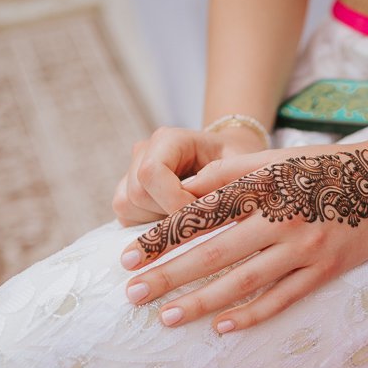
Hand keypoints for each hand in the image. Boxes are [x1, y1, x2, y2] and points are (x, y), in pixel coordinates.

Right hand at [111, 125, 267, 226]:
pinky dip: (149, 228)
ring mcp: (131, 172)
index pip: (151, 172)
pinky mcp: (128, 194)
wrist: (228, 159)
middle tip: (199, 218)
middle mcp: (144, 152)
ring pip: (127, 207)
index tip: (202, 215)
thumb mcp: (242, 167)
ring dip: (157, 222)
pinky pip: (126, 218)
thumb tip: (200, 210)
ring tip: (188, 216)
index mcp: (169, 139)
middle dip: (167, 214)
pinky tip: (174, 221)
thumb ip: (222, 183)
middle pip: (137, 193)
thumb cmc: (237, 162)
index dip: (173, 200)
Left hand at [118, 143, 367, 331]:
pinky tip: (220, 327)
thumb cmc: (320, 168)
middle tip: (133, 293)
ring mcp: (306, 247)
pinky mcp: (326, 270)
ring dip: (202, 302)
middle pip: (215, 253)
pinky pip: (282, 298)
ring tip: (166, 316)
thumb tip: (178, 192)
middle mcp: (282, 217)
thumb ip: (226, 174)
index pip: (201, 215)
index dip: (162, 237)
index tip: (127, 256)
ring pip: (245, 282)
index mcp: (263, 186)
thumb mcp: (274, 160)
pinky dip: (251, 314)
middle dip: (170, 275)